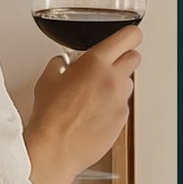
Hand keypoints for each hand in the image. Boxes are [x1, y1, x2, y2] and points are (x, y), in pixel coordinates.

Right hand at [24, 23, 140, 183]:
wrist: (55, 148)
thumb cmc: (50, 116)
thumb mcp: (47, 79)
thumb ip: (60, 65)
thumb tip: (63, 63)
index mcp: (96, 63)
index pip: (129, 37)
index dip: (130, 35)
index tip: (129, 37)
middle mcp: (113, 80)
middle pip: (134, 58)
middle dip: (123, 58)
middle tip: (108, 65)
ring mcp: (120, 101)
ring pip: (128, 84)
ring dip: (117, 84)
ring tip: (95, 94)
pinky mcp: (122, 120)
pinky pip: (122, 106)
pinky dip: (113, 106)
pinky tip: (94, 113)